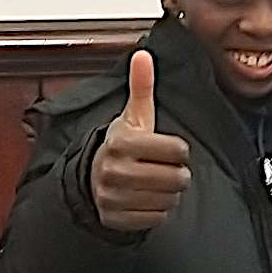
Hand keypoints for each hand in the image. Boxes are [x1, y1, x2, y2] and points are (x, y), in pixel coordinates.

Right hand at [90, 50, 191, 231]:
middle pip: (175, 178)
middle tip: (166, 167)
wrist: (92, 176)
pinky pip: (157, 217)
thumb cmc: (123, 143)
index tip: (168, 148)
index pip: (176, 150)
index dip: (178, 149)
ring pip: (168, 199)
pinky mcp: (117, 217)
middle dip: (177, 173)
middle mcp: (115, 170)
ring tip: (157, 182)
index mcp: (122, 142)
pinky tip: (148, 197)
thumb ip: (142, 86)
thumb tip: (143, 55)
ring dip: (169, 192)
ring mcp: (115, 196)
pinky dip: (158, 210)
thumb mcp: (134, 115)